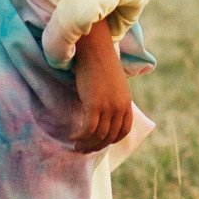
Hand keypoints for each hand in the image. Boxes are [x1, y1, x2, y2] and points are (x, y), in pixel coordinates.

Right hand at [68, 21, 131, 152]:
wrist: (94, 48)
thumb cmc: (99, 62)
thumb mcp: (112, 83)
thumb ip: (111, 98)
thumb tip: (102, 110)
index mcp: (126, 102)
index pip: (124, 130)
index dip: (112, 140)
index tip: (100, 143)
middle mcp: (120, 107)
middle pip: (110, 136)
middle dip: (96, 146)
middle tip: (84, 150)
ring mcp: (108, 107)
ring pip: (98, 135)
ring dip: (86, 144)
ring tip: (76, 147)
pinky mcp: (95, 105)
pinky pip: (88, 128)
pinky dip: (80, 136)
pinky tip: (72, 136)